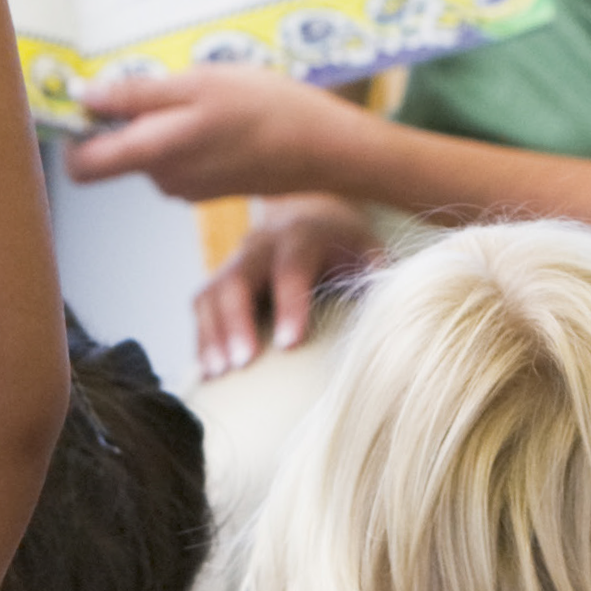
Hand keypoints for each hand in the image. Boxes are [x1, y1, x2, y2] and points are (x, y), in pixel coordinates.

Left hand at [66, 64, 364, 200]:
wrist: (323, 149)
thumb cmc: (265, 108)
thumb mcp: (199, 85)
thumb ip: (136, 95)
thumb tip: (84, 98)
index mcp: (152, 153)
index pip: (81, 166)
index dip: (73, 136)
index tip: (80, 104)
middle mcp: (160, 178)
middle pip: (115, 152)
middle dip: (124, 119)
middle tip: (155, 84)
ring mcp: (183, 186)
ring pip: (150, 150)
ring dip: (163, 121)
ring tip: (204, 96)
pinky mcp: (205, 186)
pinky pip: (178, 156)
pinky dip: (188, 133)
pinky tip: (222, 116)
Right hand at [193, 193, 382, 378]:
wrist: (307, 217)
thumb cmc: (343, 246)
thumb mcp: (367, 249)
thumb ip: (376, 275)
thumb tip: (390, 308)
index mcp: (301, 237)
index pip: (290, 270)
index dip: (288, 305)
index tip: (290, 344)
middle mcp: (259, 247)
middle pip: (236, 281)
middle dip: (236, 322)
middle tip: (242, 362)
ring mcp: (233, 263)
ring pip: (209, 295)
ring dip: (211, 335)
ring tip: (218, 372)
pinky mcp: (217, 282)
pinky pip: (200, 309)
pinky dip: (201, 340)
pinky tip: (208, 371)